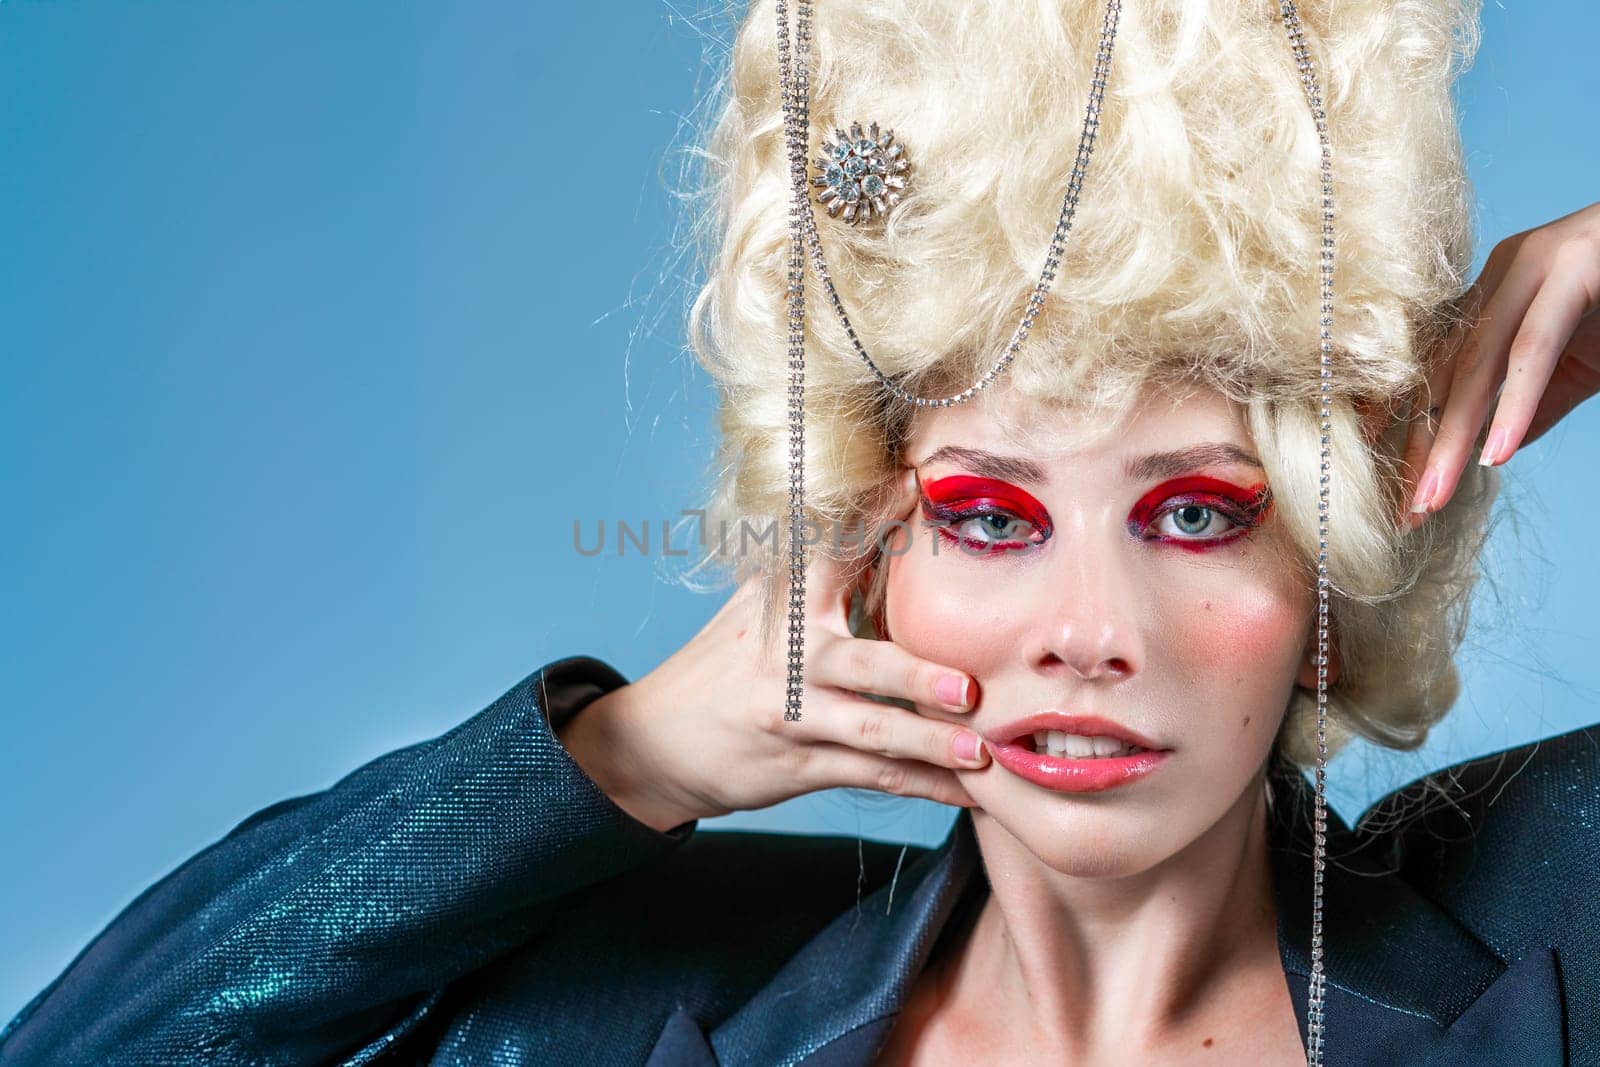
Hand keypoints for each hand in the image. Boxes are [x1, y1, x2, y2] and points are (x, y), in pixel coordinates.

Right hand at [557, 496, 988, 832]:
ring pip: (871, 731)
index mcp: (785, 606)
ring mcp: (794, 717)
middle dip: (915, 677)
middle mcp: (790, 659)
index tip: (912, 487)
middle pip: (860, 665)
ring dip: (929, 743)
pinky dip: (923, 785)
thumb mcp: (755, 610)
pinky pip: (871, 777)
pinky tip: (968, 791)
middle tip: (969, 687)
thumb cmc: (722, 668)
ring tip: (983, 752)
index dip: (871, 521)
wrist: (651, 743)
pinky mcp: (798, 766)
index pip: (831, 554)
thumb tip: (871, 518)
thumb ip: (810, 574)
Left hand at [1398, 199, 1599, 526]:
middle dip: (1420, 447)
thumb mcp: (1579, 362)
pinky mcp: (1574, 269)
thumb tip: (1489, 450)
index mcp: (1496, 290)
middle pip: (1445, 372)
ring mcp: (1535, 264)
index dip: (1407, 426)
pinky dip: (1513, 406)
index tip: (1390, 485)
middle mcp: (1503, 271)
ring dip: (1450, 439)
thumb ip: (1534, 402)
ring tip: (1431, 496)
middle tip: (1404, 511)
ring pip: (1478, 365)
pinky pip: (1533, 350)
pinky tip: (1496, 453)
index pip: (1437, 368)